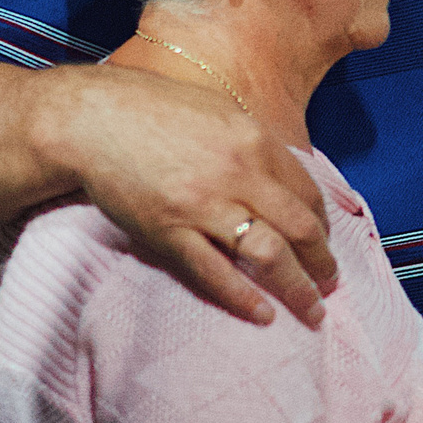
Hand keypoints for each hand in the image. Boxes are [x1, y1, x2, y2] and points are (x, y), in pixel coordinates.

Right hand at [36, 64, 337, 326]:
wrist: (91, 118)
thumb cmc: (153, 107)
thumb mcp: (219, 111)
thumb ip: (253, 144)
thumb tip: (283, 176)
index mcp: (254, 142)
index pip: (308, 192)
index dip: (324, 223)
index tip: (325, 242)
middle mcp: (237, 175)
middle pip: (299, 228)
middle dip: (323, 263)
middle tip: (332, 285)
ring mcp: (203, 206)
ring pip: (267, 256)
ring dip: (298, 288)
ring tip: (313, 310)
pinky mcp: (169, 231)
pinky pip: (214, 273)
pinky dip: (244, 298)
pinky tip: (263, 315)